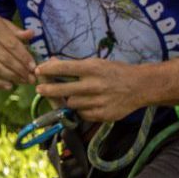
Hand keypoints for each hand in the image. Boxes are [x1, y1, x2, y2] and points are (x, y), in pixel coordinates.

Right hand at [0, 13, 39, 88]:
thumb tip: (31, 34)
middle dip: (20, 70)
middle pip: (4, 57)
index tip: (33, 67)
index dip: (24, 57)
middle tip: (31, 79)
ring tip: (22, 82)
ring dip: (11, 77)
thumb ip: (15, 31)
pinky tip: (8, 86)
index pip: (12, 44)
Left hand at [34, 57, 157, 124]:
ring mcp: (98, 101)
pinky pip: (82, 114)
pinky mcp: (102, 115)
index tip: (38, 71)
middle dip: (48, 90)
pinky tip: (84, 103)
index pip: (64, 68)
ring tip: (70, 95)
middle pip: (63, 90)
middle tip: (39, 89)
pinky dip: (80, 109)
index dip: (48, 70)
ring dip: (67, 100)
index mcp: (93, 68)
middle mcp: (94, 85)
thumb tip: (52, 62)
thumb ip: (75, 65)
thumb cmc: (115, 72)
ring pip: (71, 104)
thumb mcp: (97, 63)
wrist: (140, 86)